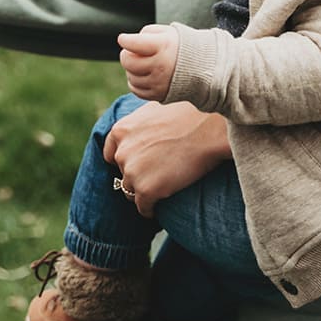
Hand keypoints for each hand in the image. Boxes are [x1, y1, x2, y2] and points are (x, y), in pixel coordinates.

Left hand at [104, 100, 229, 217]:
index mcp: (121, 131)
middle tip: (157, 175)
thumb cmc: (190, 115)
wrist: (209, 129)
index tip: (138, 164)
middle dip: (137, 175)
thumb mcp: (154, 110)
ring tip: (161, 191)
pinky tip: (159, 207)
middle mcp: (122, 152)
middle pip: (123, 173)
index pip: (111, 154)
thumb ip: (140, 123)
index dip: (126, 160)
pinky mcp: (146, 191)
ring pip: (131, 192)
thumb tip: (141, 130)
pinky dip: (150, 209)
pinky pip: (144, 208)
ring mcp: (132, 173)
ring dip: (143, 192)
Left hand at [118, 24, 178, 100]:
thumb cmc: (181, 46)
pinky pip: (136, 90)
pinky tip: (143, 75)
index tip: (123, 38)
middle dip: (126, 55)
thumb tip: (127, 42)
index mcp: (163, 46)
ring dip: (132, 69)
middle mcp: (160, 66)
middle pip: (128, 62)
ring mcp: (159, 82)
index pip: (133, 43)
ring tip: (142, 63)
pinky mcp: (158, 95)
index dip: (125, 40)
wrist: (202, 68)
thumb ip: (146, 33)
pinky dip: (136, 82)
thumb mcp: (168, 32)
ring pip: (131, 76)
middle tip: (132, 52)